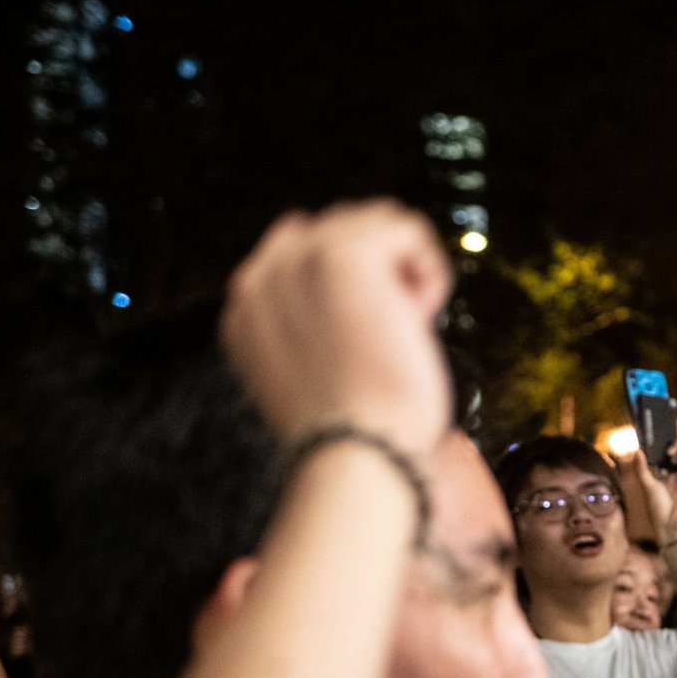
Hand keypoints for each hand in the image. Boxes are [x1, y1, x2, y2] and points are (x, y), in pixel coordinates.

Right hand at [218, 201, 453, 455]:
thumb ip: (315, 329)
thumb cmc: (355, 437)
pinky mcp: (345, 255)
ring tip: (400, 328)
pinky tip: (417, 319)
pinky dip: (429, 274)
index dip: (354, 278)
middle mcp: (264, 276)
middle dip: (380, 271)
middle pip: (340, 226)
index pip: (300, 246)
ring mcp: (300, 260)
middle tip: (387, 336)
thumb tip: (358, 303)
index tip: (369, 331)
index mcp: (247, 308)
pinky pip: (407, 230)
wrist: (357, 456)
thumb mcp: (313, 378)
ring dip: (405, 271)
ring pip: (375, 220)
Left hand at [631, 437, 676, 543]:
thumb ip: (642, 468)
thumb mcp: (647, 485)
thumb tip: (638, 450)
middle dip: (675, 441)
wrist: (671, 526)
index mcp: (667, 472)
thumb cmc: (659, 509)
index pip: (669, 450)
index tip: (662, 427)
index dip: (668, 438)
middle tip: (666, 448)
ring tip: (671, 454)